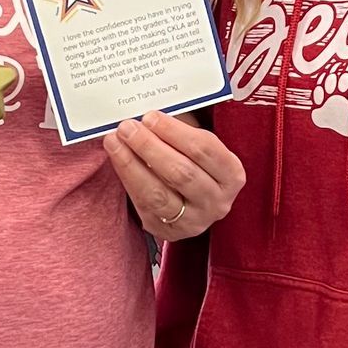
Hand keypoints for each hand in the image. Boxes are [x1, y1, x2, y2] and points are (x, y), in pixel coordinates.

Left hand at [104, 109, 245, 242]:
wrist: (193, 202)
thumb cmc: (194, 162)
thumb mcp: (197, 145)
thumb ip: (180, 130)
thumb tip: (148, 115)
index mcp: (232, 174)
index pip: (204, 149)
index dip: (174, 132)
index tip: (150, 117)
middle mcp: (218, 201)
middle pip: (181, 172)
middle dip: (149, 146)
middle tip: (128, 128)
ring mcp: (195, 220)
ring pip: (159, 193)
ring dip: (132, 164)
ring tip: (115, 141)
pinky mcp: (170, 232)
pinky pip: (144, 205)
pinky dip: (128, 180)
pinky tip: (118, 160)